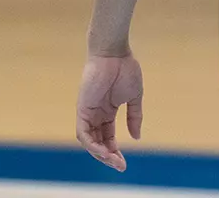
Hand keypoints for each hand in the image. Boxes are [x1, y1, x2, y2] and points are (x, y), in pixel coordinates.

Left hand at [76, 53, 142, 170]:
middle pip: (98, 142)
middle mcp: (95, 113)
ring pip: (89, 141)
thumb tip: (136, 137)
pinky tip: (103, 151)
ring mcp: (88, 111)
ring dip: (100, 153)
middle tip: (120, 166)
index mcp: (107, 111)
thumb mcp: (134, 97)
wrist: (114, 52)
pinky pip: (82, 132)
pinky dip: (91, 144)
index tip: (124, 163)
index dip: (115, 151)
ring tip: (114, 160)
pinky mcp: (82, 107)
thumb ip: (134, 116)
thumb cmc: (125, 69)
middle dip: (108, 156)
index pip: (108, 137)